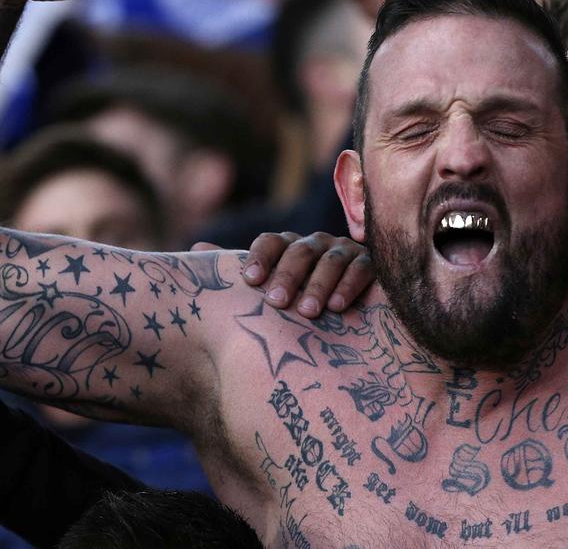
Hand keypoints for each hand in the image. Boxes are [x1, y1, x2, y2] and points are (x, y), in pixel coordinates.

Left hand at [237, 231, 373, 316]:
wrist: (349, 325)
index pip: (270, 242)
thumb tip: (196, 249)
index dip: (260, 258)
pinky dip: (349, 285)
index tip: (249, 282)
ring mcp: (344, 251)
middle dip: (288, 276)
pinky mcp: (372, 265)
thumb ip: (235, 270)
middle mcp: (315, 244)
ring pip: (330, 258)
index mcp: (287, 247)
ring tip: (308, 312)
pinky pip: (361, 268)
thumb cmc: (299, 308)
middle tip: (277, 303)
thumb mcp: (269, 292)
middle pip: (299, 251)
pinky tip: (338, 307)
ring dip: (319, 284)